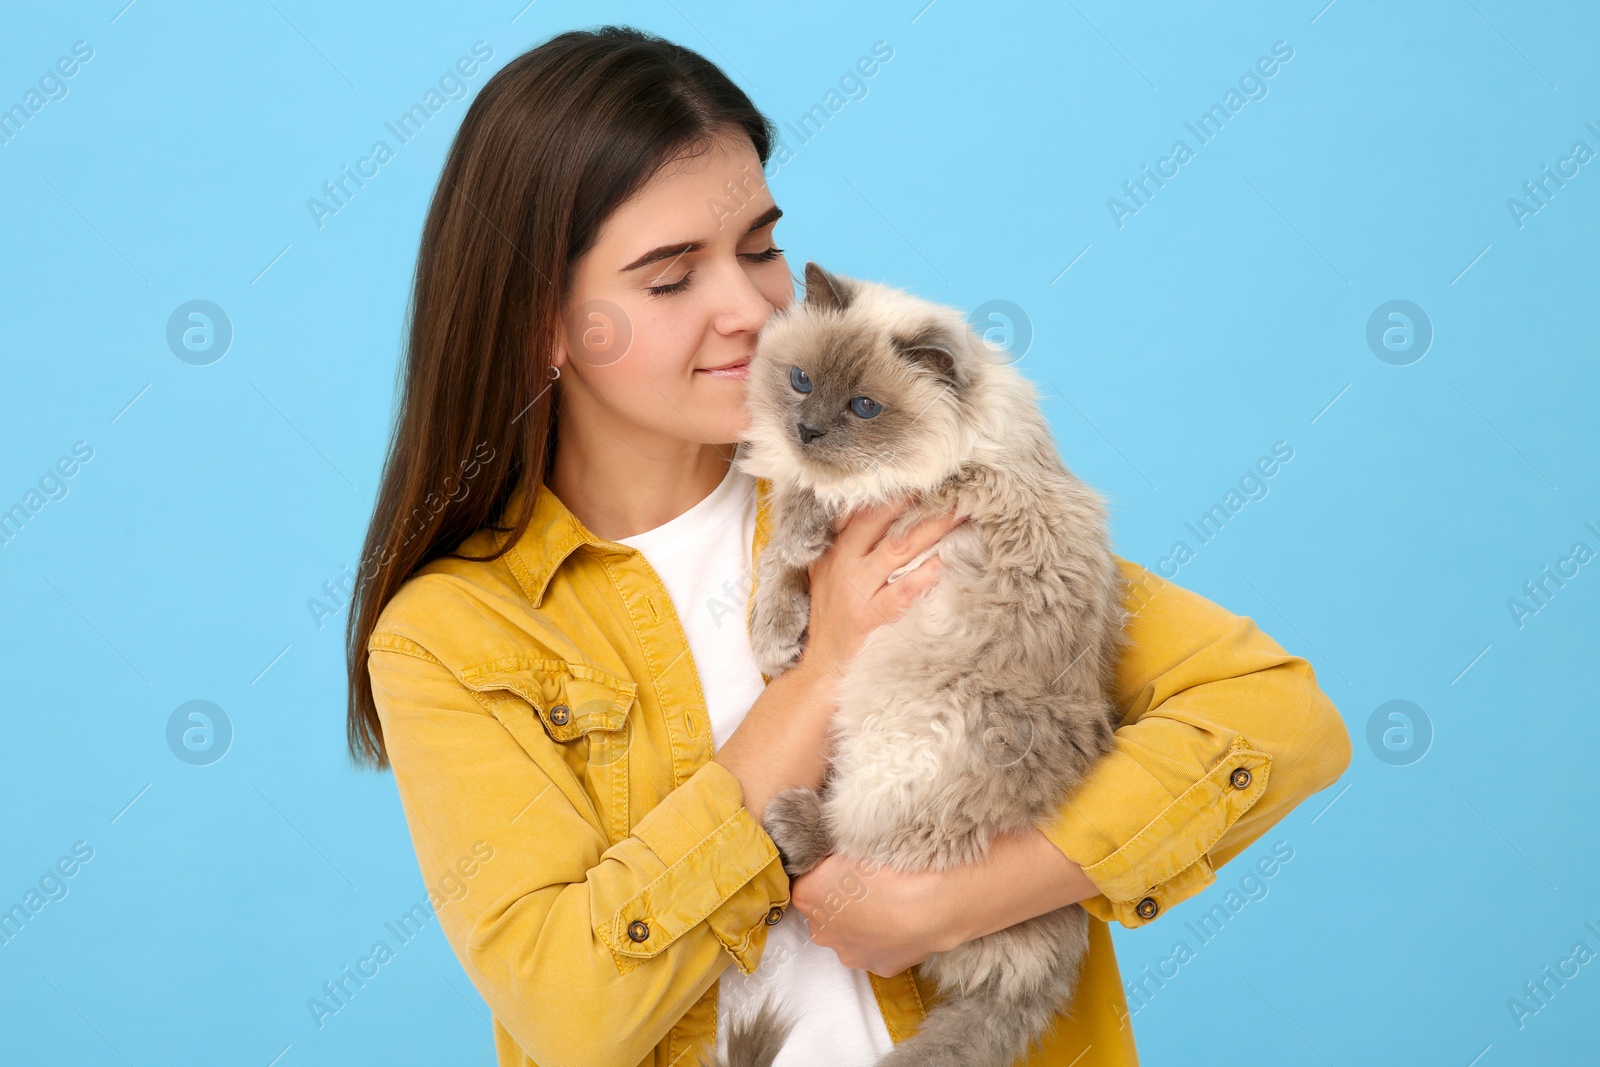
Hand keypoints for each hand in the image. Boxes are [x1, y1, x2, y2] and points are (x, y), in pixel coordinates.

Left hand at [790, 852, 954, 977]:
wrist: (930, 903)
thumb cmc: (890, 869)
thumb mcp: (850, 845)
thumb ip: (830, 855)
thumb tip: (830, 854)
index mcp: (807, 896)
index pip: (806, 881)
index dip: (826, 871)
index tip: (845, 865)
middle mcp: (821, 931)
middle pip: (825, 912)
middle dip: (840, 902)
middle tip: (868, 885)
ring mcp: (849, 953)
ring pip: (849, 936)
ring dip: (862, 923)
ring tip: (888, 905)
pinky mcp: (877, 967)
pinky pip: (877, 950)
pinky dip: (885, 939)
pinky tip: (901, 924)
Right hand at [799, 498, 965, 680]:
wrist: (821, 665)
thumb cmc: (830, 617)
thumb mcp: (825, 574)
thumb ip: (843, 542)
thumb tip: (867, 508)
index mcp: (834, 551)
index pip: (862, 510)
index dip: (890, 491)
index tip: (919, 473)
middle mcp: (844, 564)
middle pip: (882, 522)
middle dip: (914, 501)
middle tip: (948, 484)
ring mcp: (858, 590)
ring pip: (898, 550)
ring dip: (930, 529)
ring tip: (957, 514)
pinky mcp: (871, 617)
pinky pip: (902, 591)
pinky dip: (923, 575)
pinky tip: (943, 563)